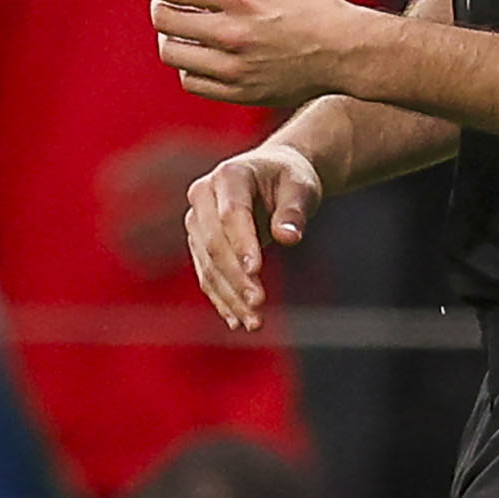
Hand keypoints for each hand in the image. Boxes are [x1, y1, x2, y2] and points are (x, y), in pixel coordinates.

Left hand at [135, 0, 377, 107]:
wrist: (344, 52)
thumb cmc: (310, 1)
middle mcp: (233, 34)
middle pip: (166, 21)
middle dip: (160, 7)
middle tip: (170, 3)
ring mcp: (235, 67)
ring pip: (172, 53)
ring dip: (169, 37)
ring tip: (183, 28)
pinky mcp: (239, 92)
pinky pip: (190, 81)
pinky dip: (187, 65)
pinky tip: (201, 53)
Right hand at [182, 141, 324, 331]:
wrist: (273, 174)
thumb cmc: (290, 179)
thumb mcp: (301, 188)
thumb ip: (294, 211)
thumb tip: (287, 237)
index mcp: (229, 175)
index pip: (231, 214)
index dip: (242, 244)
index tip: (257, 271)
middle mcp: (204, 196)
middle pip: (214, 243)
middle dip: (236, 277)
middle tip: (259, 304)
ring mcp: (197, 221)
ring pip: (208, 265)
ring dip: (229, 296)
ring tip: (254, 323)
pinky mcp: (198, 243)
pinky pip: (207, 275)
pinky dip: (221, 299)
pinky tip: (237, 321)